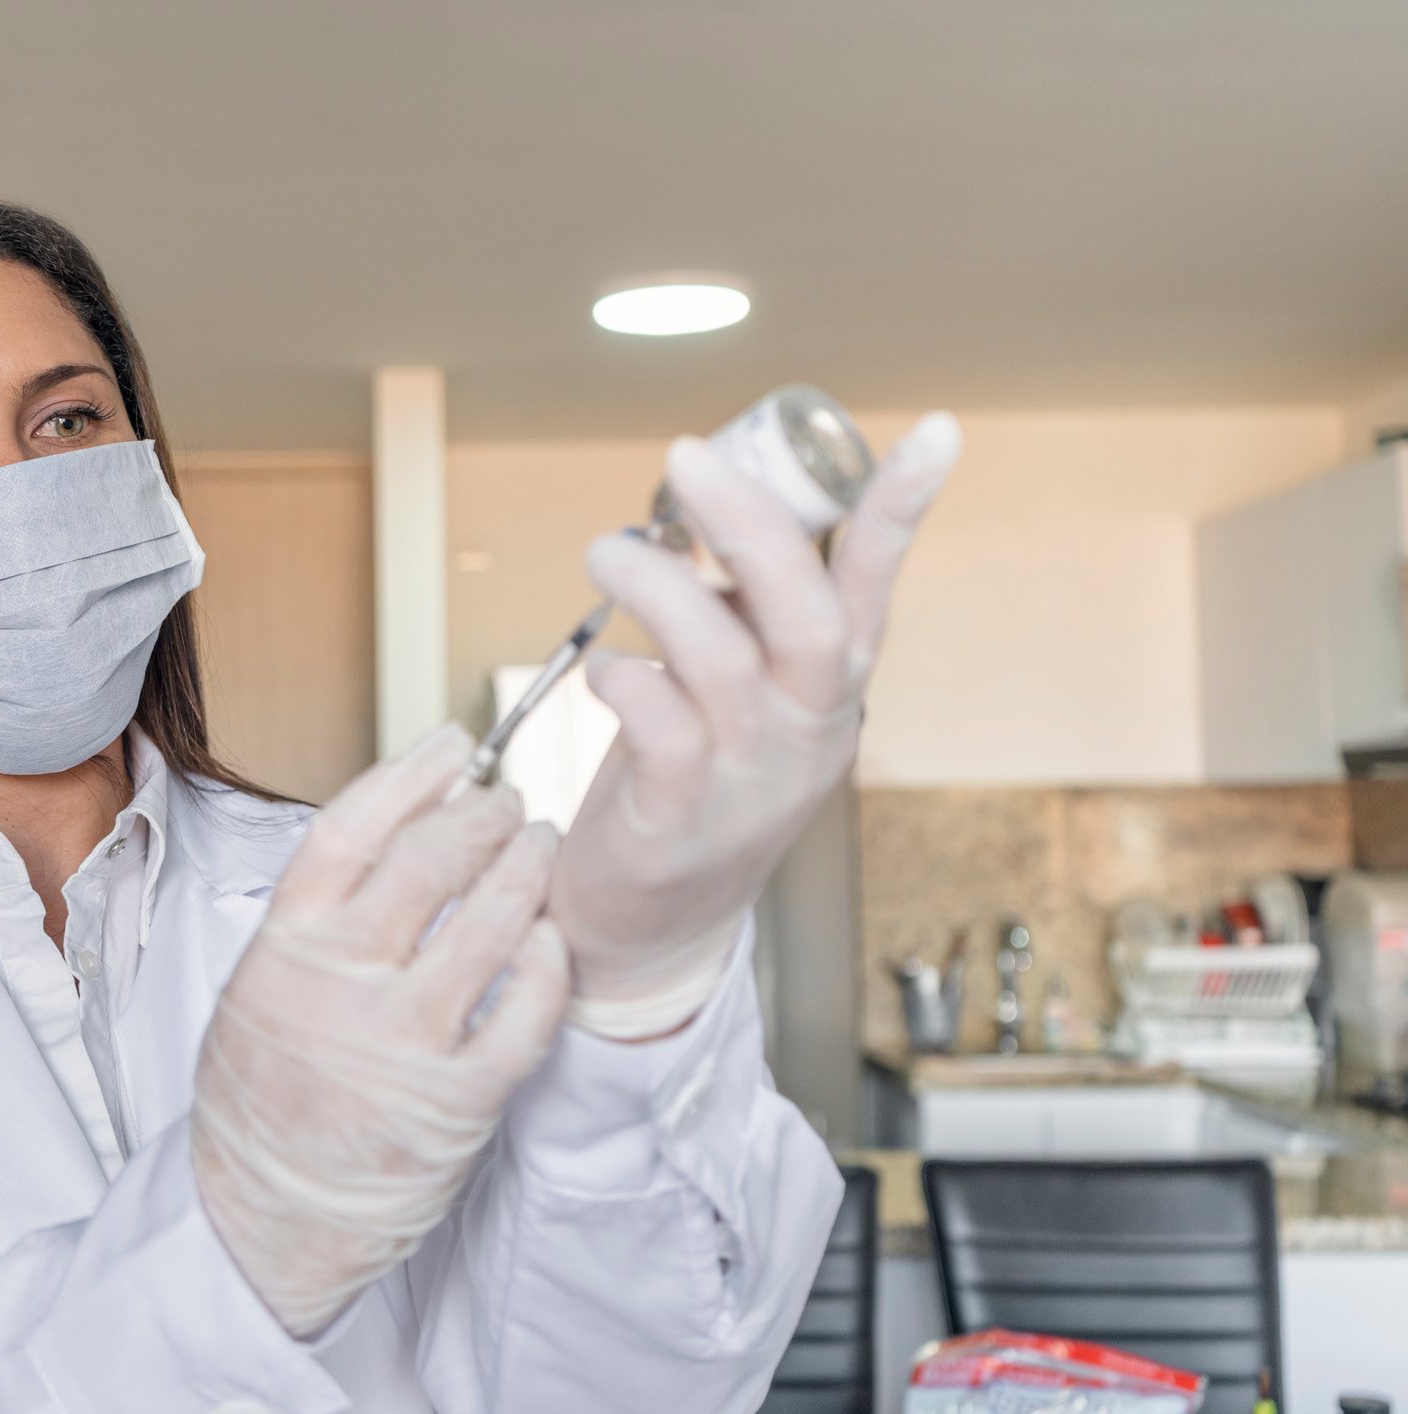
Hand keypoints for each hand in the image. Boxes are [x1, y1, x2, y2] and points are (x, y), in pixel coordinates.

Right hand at [191, 724, 571, 1335]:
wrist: (267, 1215)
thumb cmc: (266, 1094)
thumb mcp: (259, 983)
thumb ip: (320, 915)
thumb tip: (397, 827)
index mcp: (287, 944)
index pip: (355, 825)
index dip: (413, 772)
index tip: (455, 746)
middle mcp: (343, 982)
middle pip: (432, 859)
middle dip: (485, 815)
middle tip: (510, 802)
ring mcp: (404, 1040)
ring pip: (491, 923)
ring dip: (527, 871)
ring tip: (540, 849)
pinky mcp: (459, 1098)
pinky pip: (526, 1011)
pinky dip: (547, 965)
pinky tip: (550, 939)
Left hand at [549, 413, 960, 1036]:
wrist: (657, 923)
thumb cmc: (692, 780)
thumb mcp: (737, 689)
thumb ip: (739, 611)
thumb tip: (713, 502)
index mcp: (827, 683)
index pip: (875, 584)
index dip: (903, 508)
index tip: (937, 432)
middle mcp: (804, 727)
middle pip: (805, 614)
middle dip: (750, 524)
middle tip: (687, 456)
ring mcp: (747, 777)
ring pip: (722, 659)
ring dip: (657, 588)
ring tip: (606, 551)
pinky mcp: (679, 817)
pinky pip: (658, 728)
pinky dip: (625, 680)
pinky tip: (605, 671)